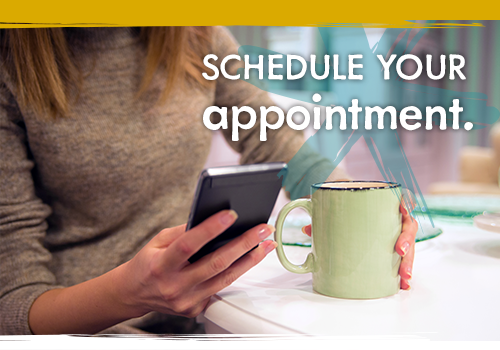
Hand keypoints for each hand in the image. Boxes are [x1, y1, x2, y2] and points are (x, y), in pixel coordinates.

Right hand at [115, 210, 275, 318]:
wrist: (134, 294)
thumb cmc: (147, 263)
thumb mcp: (158, 241)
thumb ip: (183, 231)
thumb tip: (212, 218)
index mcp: (160, 265)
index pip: (188, 245)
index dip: (210, 229)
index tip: (231, 214)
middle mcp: (174, 286)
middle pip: (215, 263)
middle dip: (244, 243)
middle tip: (262, 229)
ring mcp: (186, 300)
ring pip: (225, 278)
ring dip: (250, 259)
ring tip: (266, 243)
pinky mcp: (196, 309)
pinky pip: (221, 288)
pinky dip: (237, 272)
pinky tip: (250, 259)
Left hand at [301, 200, 417, 290]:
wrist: (340, 202)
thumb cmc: (340, 201)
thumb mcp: (330, 203)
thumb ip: (319, 214)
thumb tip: (308, 229)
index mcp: (382, 201)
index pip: (400, 197)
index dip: (405, 203)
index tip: (403, 209)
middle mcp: (392, 216)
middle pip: (408, 226)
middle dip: (408, 241)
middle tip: (400, 252)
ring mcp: (393, 232)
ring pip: (408, 245)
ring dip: (409, 261)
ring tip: (404, 277)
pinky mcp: (389, 246)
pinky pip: (401, 258)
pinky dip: (402, 271)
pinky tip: (402, 284)